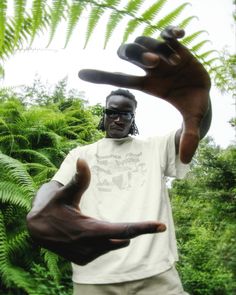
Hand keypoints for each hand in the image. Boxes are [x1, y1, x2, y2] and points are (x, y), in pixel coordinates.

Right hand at [27, 159, 165, 264]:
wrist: (36, 229)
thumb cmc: (51, 207)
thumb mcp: (64, 193)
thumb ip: (78, 179)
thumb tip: (83, 160)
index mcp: (89, 230)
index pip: (123, 230)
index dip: (143, 228)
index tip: (161, 226)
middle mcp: (90, 247)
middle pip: (123, 237)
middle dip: (133, 228)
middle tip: (142, 221)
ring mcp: (86, 256)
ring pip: (115, 243)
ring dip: (116, 233)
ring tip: (96, 222)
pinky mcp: (83, 260)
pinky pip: (105, 248)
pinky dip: (106, 239)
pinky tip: (91, 232)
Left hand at [79, 26, 210, 162]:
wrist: (205, 92)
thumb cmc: (193, 106)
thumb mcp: (192, 121)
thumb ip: (188, 137)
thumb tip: (186, 160)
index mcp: (148, 86)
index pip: (119, 79)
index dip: (101, 76)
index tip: (80, 74)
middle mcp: (151, 70)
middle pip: (128, 53)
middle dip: (137, 56)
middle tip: (154, 65)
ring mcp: (163, 56)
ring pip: (145, 41)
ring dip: (156, 48)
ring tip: (174, 63)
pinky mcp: (177, 47)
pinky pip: (168, 33)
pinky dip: (171, 32)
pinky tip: (180, 35)